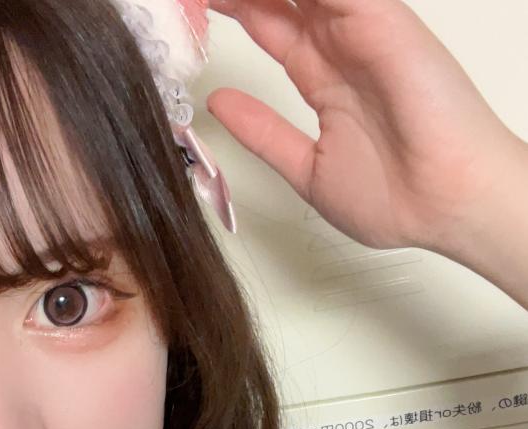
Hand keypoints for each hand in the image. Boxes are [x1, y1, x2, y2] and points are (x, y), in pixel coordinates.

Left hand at [205, 0, 526, 257]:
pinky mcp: (380, 19)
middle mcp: (342, 47)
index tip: (191, 8)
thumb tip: (219, 106)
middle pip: (280, 0)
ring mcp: (361, 28)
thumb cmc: (394, 198)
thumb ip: (264, 133)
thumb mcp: (307, 169)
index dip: (235, 12)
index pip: (272, 28)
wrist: (443, 204)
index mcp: (326, 78)